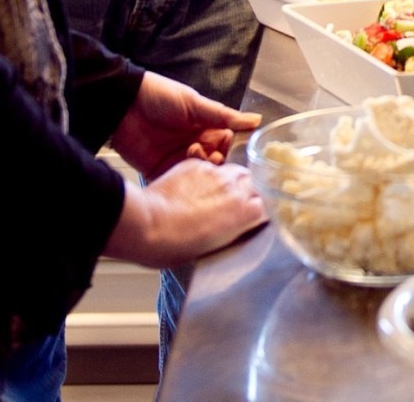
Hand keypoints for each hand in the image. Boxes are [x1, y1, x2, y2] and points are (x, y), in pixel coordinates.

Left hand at [104, 158, 264, 268]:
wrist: (145, 225)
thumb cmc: (173, 246)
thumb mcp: (212, 248)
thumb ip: (232, 232)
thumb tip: (235, 227)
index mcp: (244, 213)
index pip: (268, 207)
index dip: (262, 213)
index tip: (256, 219)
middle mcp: (235, 188)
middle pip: (256, 184)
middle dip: (251, 192)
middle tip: (238, 204)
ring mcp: (215, 173)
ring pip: (235, 171)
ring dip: (232, 181)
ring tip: (219, 193)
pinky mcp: (196, 164)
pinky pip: (210, 167)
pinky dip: (208, 177)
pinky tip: (194, 189)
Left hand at [109, 72, 260, 176]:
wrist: (122, 105)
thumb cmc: (159, 96)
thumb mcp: (195, 104)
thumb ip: (224, 116)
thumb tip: (256, 120)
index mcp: (204, 128)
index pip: (225, 144)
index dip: (227, 147)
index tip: (223, 145)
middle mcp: (193, 145)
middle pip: (214, 163)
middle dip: (214, 162)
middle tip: (209, 154)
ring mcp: (176, 160)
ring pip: (198, 175)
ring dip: (199, 169)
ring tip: (192, 155)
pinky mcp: (160, 172)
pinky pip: (177, 183)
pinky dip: (183, 183)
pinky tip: (184, 176)